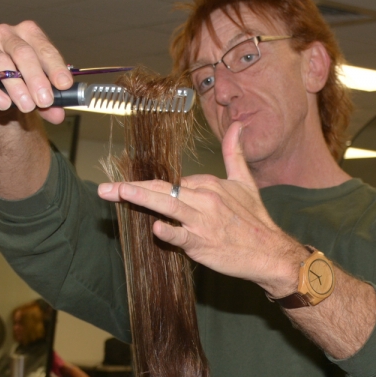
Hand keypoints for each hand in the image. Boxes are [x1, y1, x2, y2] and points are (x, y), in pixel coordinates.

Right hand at [0, 20, 72, 122]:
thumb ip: (54, 100)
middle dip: (35, 78)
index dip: (55, 67)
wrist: (8, 91)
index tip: (64, 84)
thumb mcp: (47, 87)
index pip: (44, 47)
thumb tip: (58, 114)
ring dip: (16, 87)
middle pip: (22, 52)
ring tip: (28, 106)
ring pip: (0, 63)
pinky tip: (5, 104)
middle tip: (45, 100)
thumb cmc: (30, 80)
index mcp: (29, 33)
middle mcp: (7, 36)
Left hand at [97, 122, 304, 297]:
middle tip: (105, 188)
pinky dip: (169, 232)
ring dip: (140, 198)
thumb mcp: (245, 181)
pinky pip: (181, 236)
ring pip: (167, 205)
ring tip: (117, 194)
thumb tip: (237, 125)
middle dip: (131, 188)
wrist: (270, 252)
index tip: (127, 192)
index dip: (149, 189)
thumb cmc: (255, 219)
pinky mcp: (202, 243)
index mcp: (209, 183)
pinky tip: (155, 228)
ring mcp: (202, 221)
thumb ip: (235, 152)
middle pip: (162, 189)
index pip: (172, 183)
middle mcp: (203, 198)